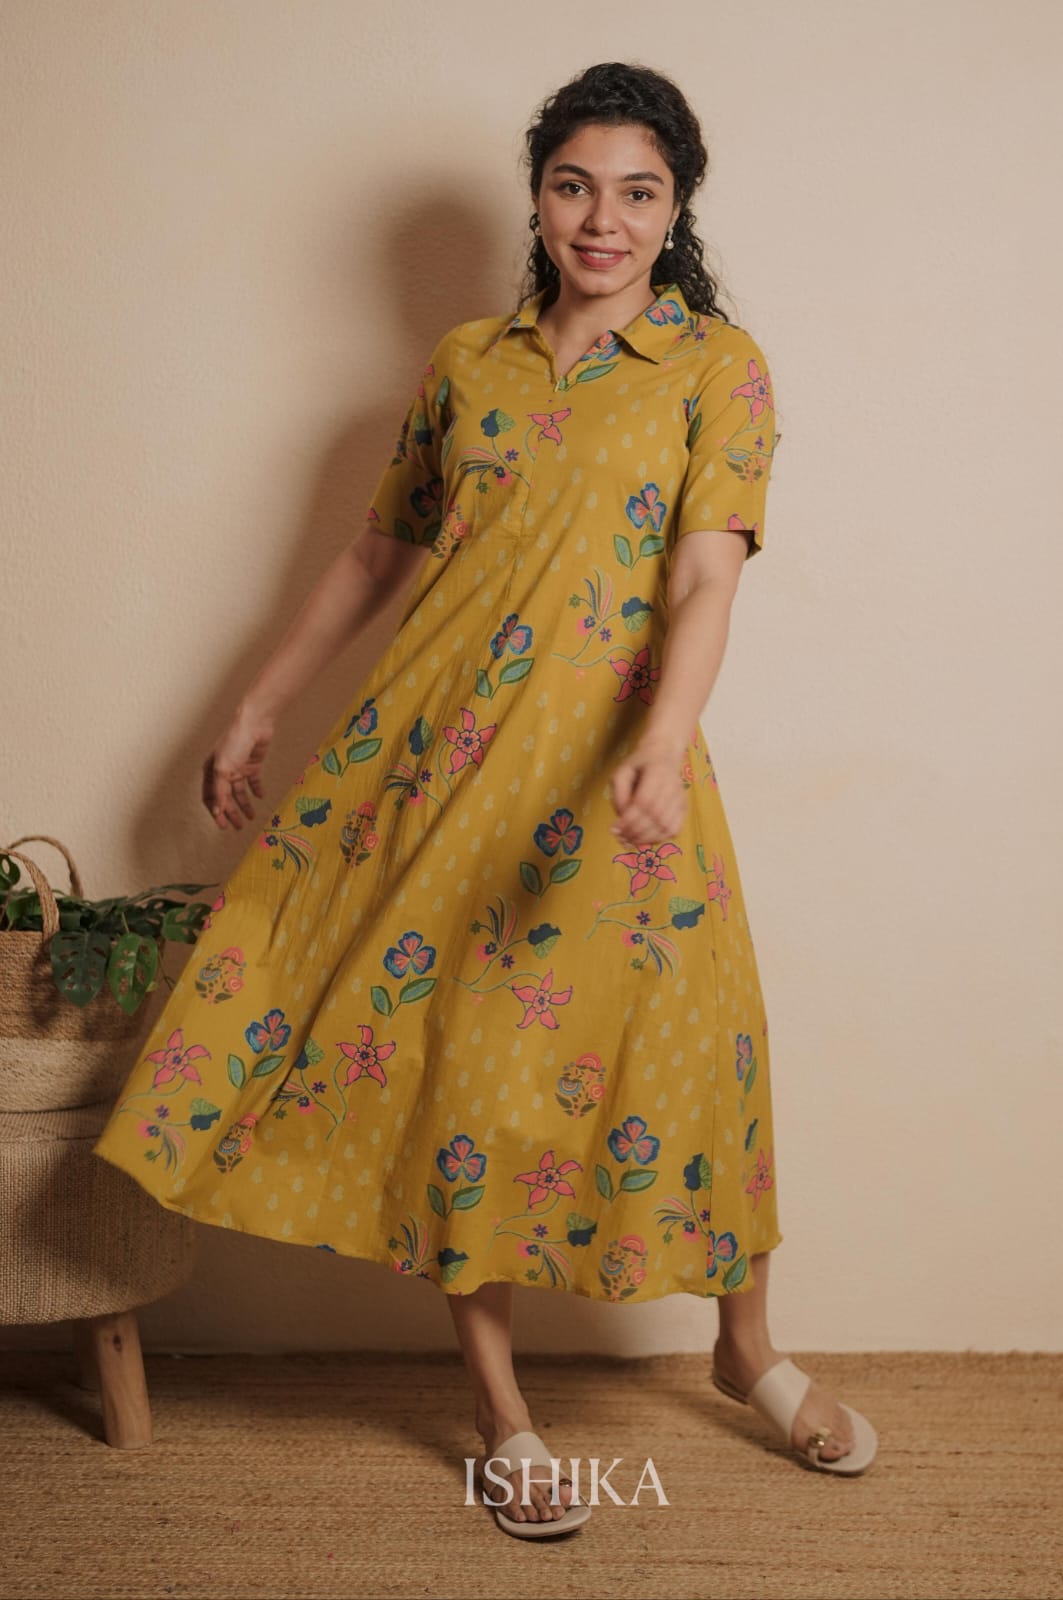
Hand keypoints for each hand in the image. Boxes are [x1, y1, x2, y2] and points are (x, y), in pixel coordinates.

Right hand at [202, 704, 273, 830]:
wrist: (254, 723)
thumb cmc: (234, 742)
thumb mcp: (223, 768)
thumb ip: (220, 791)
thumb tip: (217, 811)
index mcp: (211, 772)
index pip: (211, 797)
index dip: (216, 812)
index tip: (223, 826)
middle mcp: (223, 771)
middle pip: (226, 797)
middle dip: (231, 813)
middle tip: (239, 827)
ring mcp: (238, 768)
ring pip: (239, 792)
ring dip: (244, 805)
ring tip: (251, 817)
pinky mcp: (252, 764)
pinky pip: (253, 781)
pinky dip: (256, 790)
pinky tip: (261, 797)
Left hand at [608, 738, 687, 846]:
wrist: (663, 756)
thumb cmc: (639, 765)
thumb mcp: (621, 772)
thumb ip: (619, 793)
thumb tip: (622, 817)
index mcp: (656, 772)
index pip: (644, 802)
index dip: (628, 819)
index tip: (614, 829)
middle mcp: (673, 786)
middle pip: (655, 816)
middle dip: (635, 832)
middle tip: (620, 838)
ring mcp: (681, 798)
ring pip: (666, 826)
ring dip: (646, 839)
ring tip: (629, 841)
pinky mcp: (684, 807)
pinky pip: (674, 829)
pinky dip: (659, 838)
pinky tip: (645, 838)